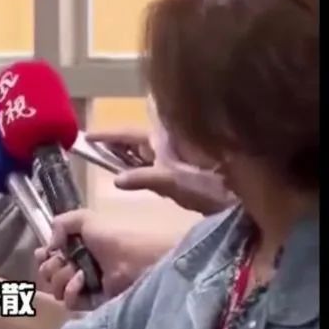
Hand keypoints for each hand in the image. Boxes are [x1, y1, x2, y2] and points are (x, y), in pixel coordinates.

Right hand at [34, 209, 163, 310]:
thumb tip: (50, 245)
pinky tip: (82, 283)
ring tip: (79, 273)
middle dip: (51, 266)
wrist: (134, 259)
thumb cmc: (112, 236)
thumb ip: (61, 222)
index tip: (46, 253)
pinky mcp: (90, 302)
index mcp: (75, 247)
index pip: (48, 255)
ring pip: (55, 287)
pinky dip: (71, 292)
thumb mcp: (85, 218)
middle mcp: (76, 266)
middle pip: (47, 272)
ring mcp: (83, 286)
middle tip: (63, 261)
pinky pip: (69, 302)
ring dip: (62, 278)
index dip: (43, 255)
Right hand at [88, 128, 235, 214]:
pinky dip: (138, 163)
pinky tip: (131, 172)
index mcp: (163, 139)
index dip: (106, 134)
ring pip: (143, 149)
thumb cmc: (208, 185)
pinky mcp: (181, 167)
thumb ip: (143, 178)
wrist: (241, 196)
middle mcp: (168, 142)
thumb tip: (115, 178)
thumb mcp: (173, 182)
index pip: (127, 133)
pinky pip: (152, 160)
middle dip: (113, 142)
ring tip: (105, 158)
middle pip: (134, 138)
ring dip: (124, 152)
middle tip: (91, 147)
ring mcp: (175, 154)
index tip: (87, 135)